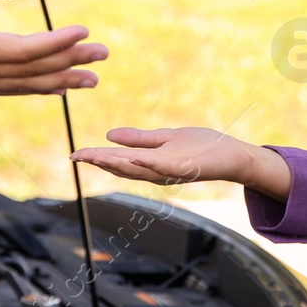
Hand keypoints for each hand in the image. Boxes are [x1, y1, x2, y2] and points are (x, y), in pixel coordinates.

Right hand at [0, 0, 107, 106]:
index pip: (23, 50)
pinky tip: (50, 87)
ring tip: (91, 80)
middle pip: (34, 70)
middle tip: (105, 57)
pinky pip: (11, 89)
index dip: (55, 43)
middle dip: (71, 62)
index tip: (84, 32)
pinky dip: (36, 87)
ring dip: (60, 79)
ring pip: (26, 84)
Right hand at [72, 127, 290, 199]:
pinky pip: (164, 167)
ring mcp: (171, 171)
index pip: (117, 160)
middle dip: (99, 162)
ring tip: (95, 157)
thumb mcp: (165, 138)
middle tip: (76, 157)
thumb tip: (109, 135)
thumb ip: (138, 139)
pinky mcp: (187, 168)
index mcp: (150, 162)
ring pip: (139, 170)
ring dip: (116, 164)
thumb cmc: (201, 146)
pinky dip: (148, 164)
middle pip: (123, 169)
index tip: (74, 154)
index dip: (95, 157)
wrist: (232, 156)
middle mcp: (157, 170)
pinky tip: (133, 157)